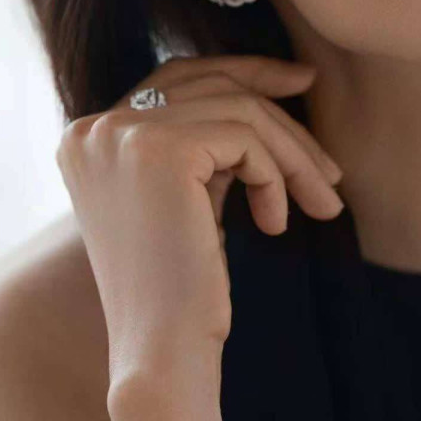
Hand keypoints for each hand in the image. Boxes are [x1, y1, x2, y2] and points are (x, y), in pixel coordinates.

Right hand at [54, 54, 342, 401]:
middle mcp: (95, 127)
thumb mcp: (188, 189)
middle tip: (329, 157)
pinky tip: (275, 222)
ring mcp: (121, 134)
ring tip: (322, 202)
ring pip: (238, 109)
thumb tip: (278, 79)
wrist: (162, 351)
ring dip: (291, 155)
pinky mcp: (158, 149)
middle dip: (281, 114)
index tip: (302, 80)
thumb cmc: (181, 281)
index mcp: (90, 134)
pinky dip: (275, 176)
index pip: (179, 75)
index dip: (245, 70)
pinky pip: (245, 137)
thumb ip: (208, 135)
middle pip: (212, 85)